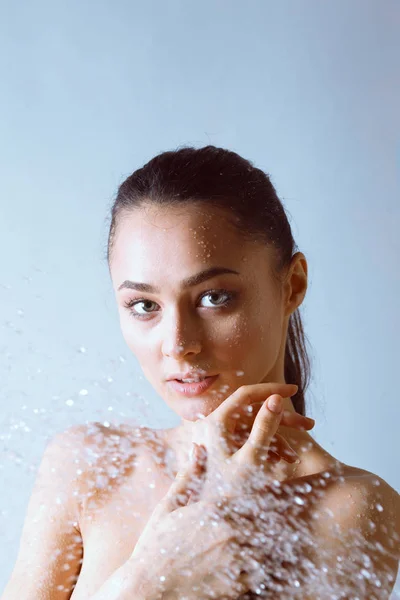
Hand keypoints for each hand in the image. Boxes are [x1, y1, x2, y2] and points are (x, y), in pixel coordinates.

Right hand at [128, 445, 253, 599]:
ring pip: (264, 547)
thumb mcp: (168, 506)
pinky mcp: (235, 585)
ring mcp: (233, 560)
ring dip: (261, 545)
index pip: (251, 496)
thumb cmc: (155, 545)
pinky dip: (256, 569)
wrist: (147, 589)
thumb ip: (189, 476)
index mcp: (214, 509)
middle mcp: (228, 532)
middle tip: (264, 523)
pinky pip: (259, 573)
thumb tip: (198, 447)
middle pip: (262, 520)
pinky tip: (243, 567)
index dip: (256, 498)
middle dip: (263, 521)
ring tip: (255, 545)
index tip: (259, 499)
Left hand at [187, 382, 314, 501]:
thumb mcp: (252, 459)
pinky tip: (283, 463)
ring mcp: (220, 439)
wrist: (210, 521)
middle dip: (283, 420)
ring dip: (278, 439)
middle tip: (310, 425)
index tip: (294, 390)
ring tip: (295, 458)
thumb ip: (264, 427)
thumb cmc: (227, 493)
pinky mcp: (226, 451)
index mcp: (217, 422)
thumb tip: (276, 398)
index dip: (271, 389)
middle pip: (254, 412)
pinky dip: (268, 448)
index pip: (246, 394)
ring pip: (255, 428)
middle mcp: (215, 426)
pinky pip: (250, 441)